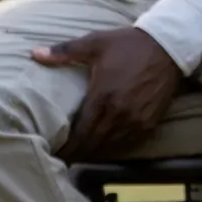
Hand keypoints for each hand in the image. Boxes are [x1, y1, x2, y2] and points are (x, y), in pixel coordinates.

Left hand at [33, 25, 182, 161]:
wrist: (167, 46)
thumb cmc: (128, 44)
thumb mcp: (95, 43)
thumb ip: (64, 51)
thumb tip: (34, 53)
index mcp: (102, 97)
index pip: (80, 132)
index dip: (68, 146)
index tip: (56, 151)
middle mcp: (119, 114)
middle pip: (93, 144)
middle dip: (78, 153)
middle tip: (64, 158)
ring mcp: (136, 121)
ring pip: (110, 146)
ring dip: (95, 152)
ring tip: (80, 156)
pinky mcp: (149, 123)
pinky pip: (128, 143)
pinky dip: (114, 147)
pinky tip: (104, 148)